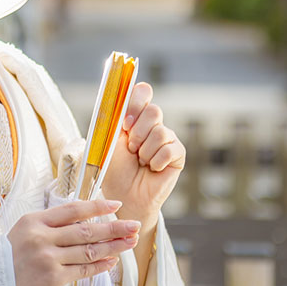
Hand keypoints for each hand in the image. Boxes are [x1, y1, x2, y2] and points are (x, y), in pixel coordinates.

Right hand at [7, 199, 140, 285]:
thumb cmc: (7, 258)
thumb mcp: (23, 231)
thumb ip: (49, 225)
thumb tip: (83, 221)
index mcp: (34, 220)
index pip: (72, 209)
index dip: (96, 206)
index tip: (115, 205)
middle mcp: (42, 236)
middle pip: (86, 229)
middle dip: (113, 227)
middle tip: (133, 225)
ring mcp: (48, 257)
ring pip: (89, 249)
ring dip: (113, 246)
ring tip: (129, 242)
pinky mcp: (52, 278)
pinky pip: (83, 269)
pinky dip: (100, 265)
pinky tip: (112, 261)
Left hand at [101, 82, 184, 220]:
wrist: (123, 194)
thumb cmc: (114, 167)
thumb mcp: (109, 139)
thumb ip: (115, 116)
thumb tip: (119, 93)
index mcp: (135, 115)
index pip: (143, 91)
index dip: (136, 103)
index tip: (125, 123)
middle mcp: (153, 123)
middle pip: (154, 111)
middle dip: (138, 133)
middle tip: (131, 148)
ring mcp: (167, 137)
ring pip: (160, 132)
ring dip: (144, 151)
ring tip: (140, 161)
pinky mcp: (178, 154)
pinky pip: (169, 149)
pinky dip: (156, 161)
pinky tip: (152, 168)